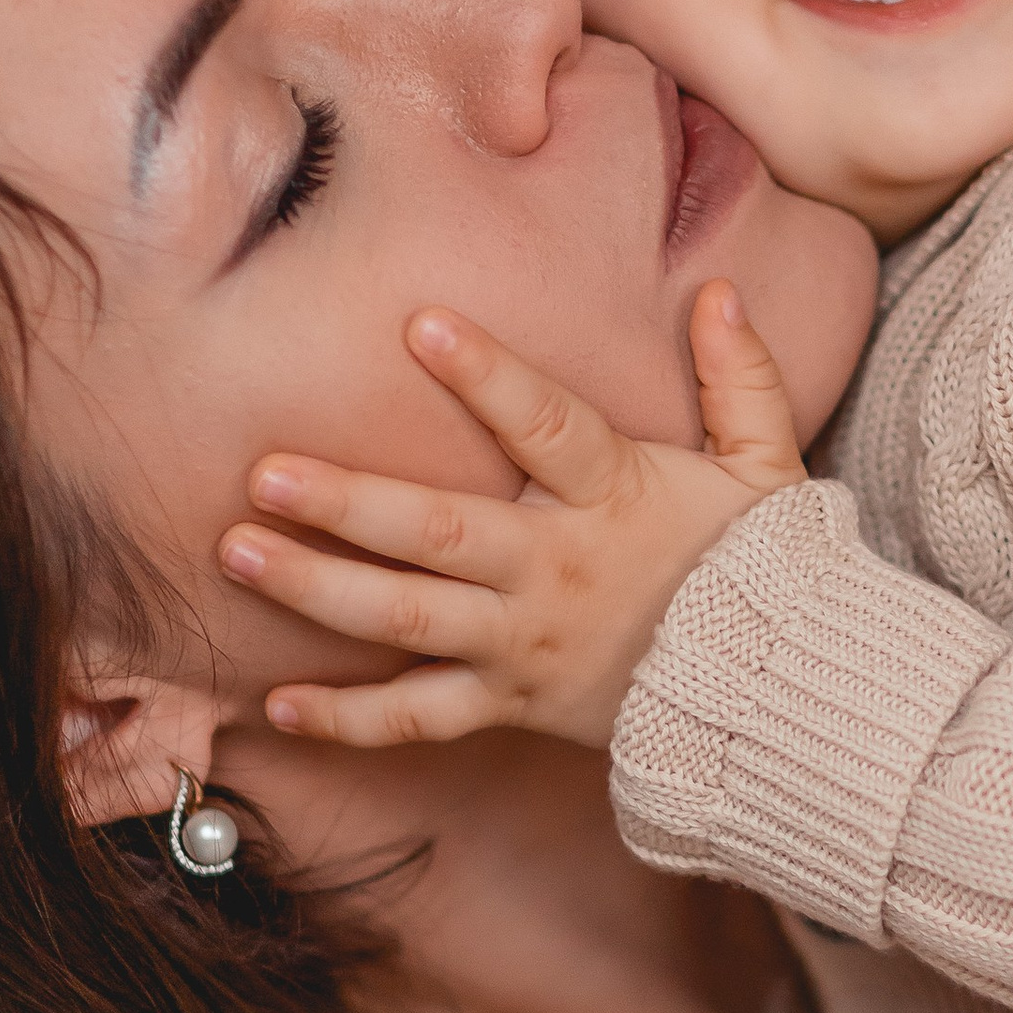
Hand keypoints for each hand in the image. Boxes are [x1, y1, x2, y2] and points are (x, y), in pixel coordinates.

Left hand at [218, 284, 803, 752]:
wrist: (773, 701)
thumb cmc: (763, 573)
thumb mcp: (769, 471)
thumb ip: (744, 381)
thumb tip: (722, 293)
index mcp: (614, 499)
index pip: (547, 428)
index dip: (488, 378)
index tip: (423, 326)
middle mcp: (554, 570)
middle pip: (440, 534)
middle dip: (349, 503)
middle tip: (266, 473)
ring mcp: (523, 643)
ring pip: (408, 620)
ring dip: (317, 588)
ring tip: (238, 553)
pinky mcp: (511, 703)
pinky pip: (420, 718)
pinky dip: (350, 719)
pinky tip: (277, 702)